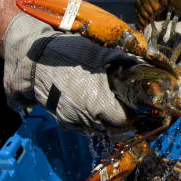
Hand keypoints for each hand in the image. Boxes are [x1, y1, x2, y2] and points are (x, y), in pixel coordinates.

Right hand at [3, 13, 132, 131]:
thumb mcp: (100, 51)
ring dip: (103, 120)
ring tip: (106, 102)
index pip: (123, 121)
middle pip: (111, 128)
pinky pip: (80, 127)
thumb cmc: (69, 53)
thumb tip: (147, 61)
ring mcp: (71, 120)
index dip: (130, 113)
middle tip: (123, 103)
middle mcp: (85, 117)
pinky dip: (88, 119)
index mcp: (98, 103)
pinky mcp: (60, 120)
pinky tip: (89, 104)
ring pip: (96, 129)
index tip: (133, 104)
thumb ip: (125, 58)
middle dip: (118, 118)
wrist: (34, 58)